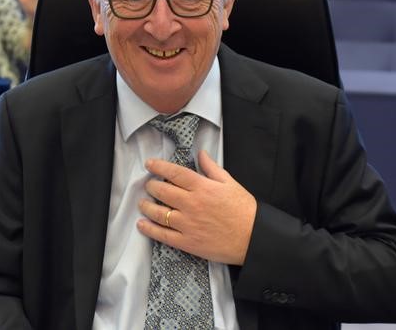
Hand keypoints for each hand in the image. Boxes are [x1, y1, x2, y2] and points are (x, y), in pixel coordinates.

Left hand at [138, 150, 256, 264]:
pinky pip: (163, 235)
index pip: (174, 173)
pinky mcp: (188, 242)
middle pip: (162, 191)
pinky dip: (149, 229)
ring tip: (143, 203)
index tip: (149, 164)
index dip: (158, 167)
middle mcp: (192, 204)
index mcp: (202, 187)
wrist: (254, 238)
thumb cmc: (244, 209)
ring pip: (159, 213)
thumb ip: (212, 168)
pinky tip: (142, 224)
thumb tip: (201, 153)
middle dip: (151, 186)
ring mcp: (188, 224)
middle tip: (148, 185)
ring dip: (147, 206)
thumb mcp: (230, 183)